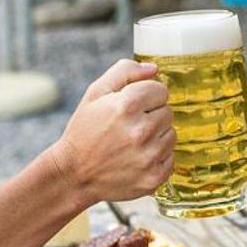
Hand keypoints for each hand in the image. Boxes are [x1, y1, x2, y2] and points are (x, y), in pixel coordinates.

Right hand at [49, 59, 175, 202]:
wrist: (74, 174)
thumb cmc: (85, 131)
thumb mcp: (95, 93)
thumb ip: (125, 72)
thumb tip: (154, 69)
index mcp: (127, 106)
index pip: (161, 90)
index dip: (145, 96)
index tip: (131, 107)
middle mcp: (141, 131)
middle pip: (168, 112)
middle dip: (151, 115)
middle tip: (128, 126)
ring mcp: (149, 156)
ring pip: (171, 134)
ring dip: (156, 136)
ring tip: (131, 143)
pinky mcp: (154, 177)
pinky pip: (171, 158)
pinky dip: (157, 157)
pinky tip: (136, 158)